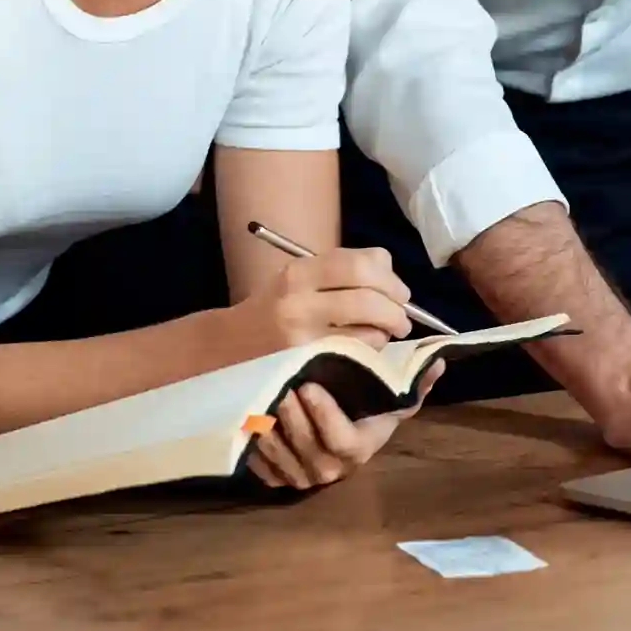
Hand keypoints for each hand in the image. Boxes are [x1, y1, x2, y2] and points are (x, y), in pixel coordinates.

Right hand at [235, 246, 413, 354]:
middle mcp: (299, 302)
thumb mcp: (297, 279)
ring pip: (369, 329)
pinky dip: (371, 350)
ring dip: (386, 331)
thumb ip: (339, 270)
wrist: (227, 349)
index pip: (359, 264)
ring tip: (384, 332)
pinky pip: (356, 355)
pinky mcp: (307, 366)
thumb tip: (388, 268)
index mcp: (299, 273)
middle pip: (369, 296)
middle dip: (397, 306)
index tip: (397, 289)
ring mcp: (303, 338)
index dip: (389, 276)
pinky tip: (365, 349)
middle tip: (403, 315)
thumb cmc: (270, 309)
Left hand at [247, 363, 443, 490]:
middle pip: (306, 448)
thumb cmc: (368, 411)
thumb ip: (417, 381)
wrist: (342, 433)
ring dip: (269, 427)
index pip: (341, 440)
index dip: (324, 416)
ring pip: (280, 455)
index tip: (309, 386)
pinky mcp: (278, 477)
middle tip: (280, 383)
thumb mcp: (393, 397)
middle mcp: (331, 469)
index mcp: (359, 449)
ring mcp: (302, 476)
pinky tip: (249, 418)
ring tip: (260, 395)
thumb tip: (438, 361)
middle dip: (292, 417)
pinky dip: (253, 443)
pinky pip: (261, 465)